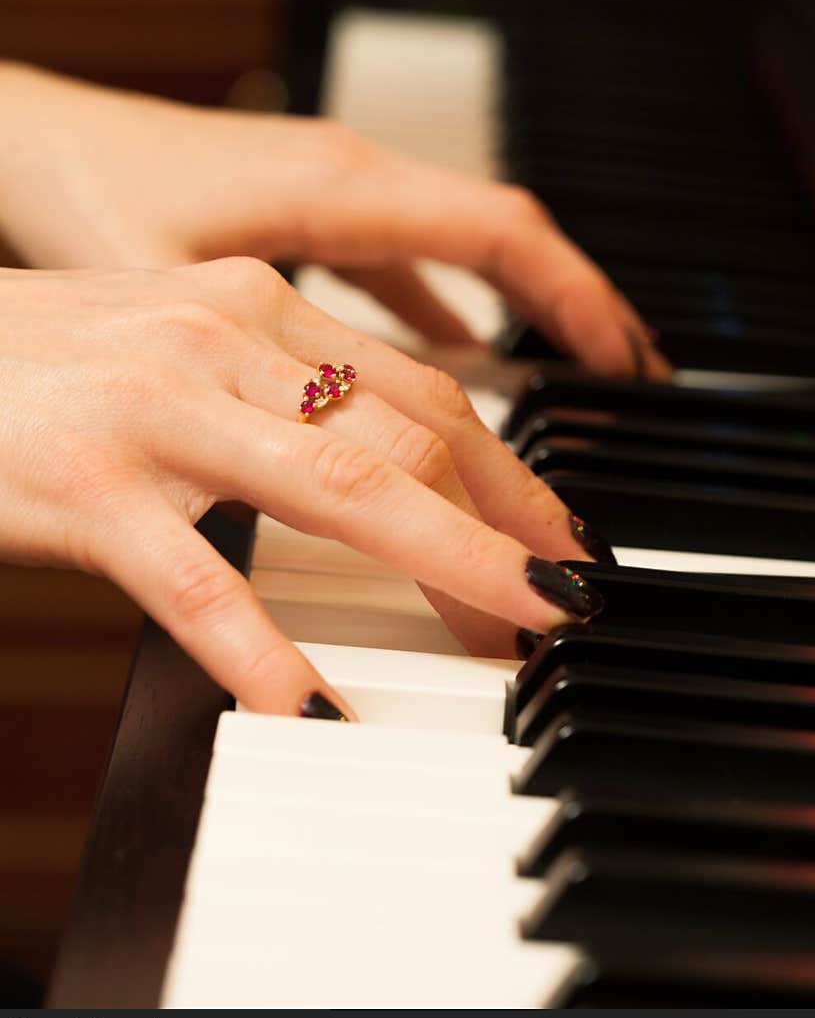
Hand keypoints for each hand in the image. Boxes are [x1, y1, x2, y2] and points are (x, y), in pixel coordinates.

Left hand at [0, 62, 667, 378]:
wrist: (24, 136)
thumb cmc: (76, 189)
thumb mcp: (162, 292)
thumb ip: (235, 375)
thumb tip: (305, 484)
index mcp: (338, 186)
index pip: (498, 233)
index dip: (574, 299)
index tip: (628, 367)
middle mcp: (351, 181)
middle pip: (500, 251)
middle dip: (570, 324)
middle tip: (626, 397)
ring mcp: (332, 197)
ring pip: (457, 258)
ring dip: (518, 320)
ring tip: (567, 394)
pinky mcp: (304, 222)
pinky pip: (403, 267)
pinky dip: (446, 315)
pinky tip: (460, 362)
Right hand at [0, 258, 611, 714]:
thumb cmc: (44, 356)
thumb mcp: (177, 340)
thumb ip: (280, 383)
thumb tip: (385, 458)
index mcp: (255, 306)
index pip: (420, 392)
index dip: (509, 471)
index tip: (554, 533)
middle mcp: (222, 342)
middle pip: (408, 437)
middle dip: (502, 526)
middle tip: (559, 601)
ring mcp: (157, 410)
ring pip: (341, 490)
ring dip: (443, 567)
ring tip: (503, 640)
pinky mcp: (85, 485)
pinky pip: (197, 579)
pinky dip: (264, 651)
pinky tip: (313, 710)